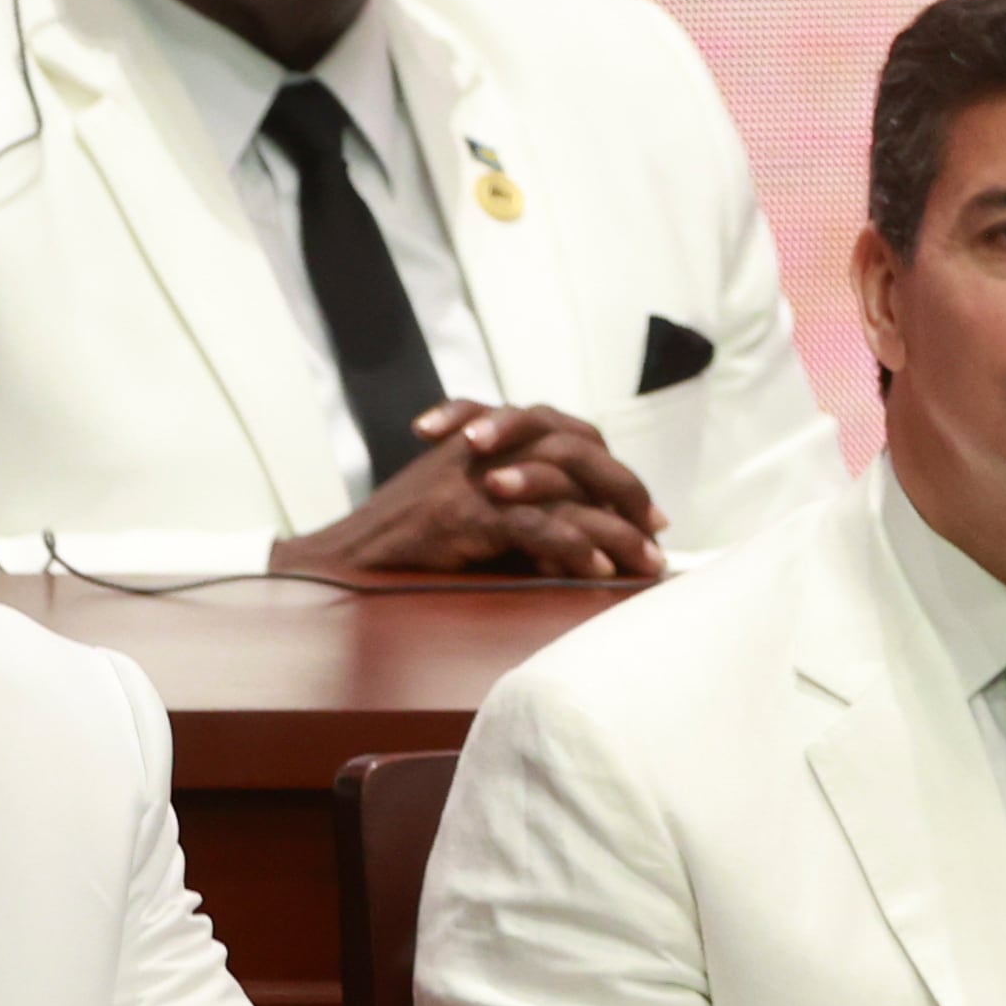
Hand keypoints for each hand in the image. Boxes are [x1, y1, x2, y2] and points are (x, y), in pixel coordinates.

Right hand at [268, 399, 668, 579]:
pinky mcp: (463, 512)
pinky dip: (573, 547)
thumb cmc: (409, 537)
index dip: (614, 469)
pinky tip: (598, 570)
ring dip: (614, 529)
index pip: (571, 435)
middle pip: (579, 450)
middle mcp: (486, 444)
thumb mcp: (469, 501)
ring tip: (645, 562)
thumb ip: (519, 500)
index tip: (649, 511)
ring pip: (565, 489)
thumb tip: (584, 532)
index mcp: (490, 434)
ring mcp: (474, 475)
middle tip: (658, 532)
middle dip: (627, 492)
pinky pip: (534, 524)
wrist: (347, 557)